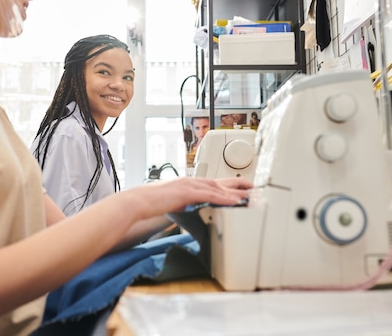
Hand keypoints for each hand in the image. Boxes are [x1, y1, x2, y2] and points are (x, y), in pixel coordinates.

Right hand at [123, 176, 251, 220]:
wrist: (138, 202)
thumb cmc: (151, 204)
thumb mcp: (172, 203)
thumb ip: (184, 204)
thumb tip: (191, 210)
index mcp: (187, 183)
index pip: (212, 182)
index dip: (227, 185)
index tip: (240, 188)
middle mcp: (190, 181)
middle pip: (219, 182)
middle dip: (237, 184)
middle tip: (253, 187)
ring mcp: (189, 186)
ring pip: (217, 188)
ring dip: (234, 192)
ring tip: (249, 196)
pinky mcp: (186, 193)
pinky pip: (209, 195)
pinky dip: (223, 198)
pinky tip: (234, 201)